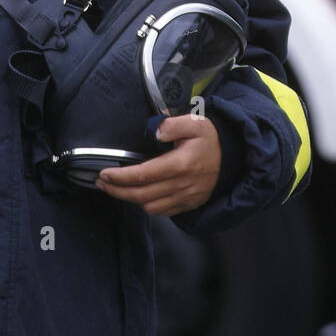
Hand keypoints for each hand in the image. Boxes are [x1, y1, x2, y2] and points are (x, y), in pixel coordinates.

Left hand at [95, 114, 221, 216]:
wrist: (234, 158)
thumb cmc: (210, 139)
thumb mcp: (194, 123)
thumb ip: (172, 124)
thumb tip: (155, 130)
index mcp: (180, 164)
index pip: (143, 175)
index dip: (120, 177)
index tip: (104, 174)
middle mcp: (181, 185)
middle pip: (141, 195)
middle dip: (117, 191)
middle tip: (101, 183)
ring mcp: (186, 198)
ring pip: (150, 206)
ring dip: (130, 200)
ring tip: (116, 188)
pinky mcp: (189, 204)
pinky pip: (163, 212)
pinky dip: (148, 206)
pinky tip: (138, 196)